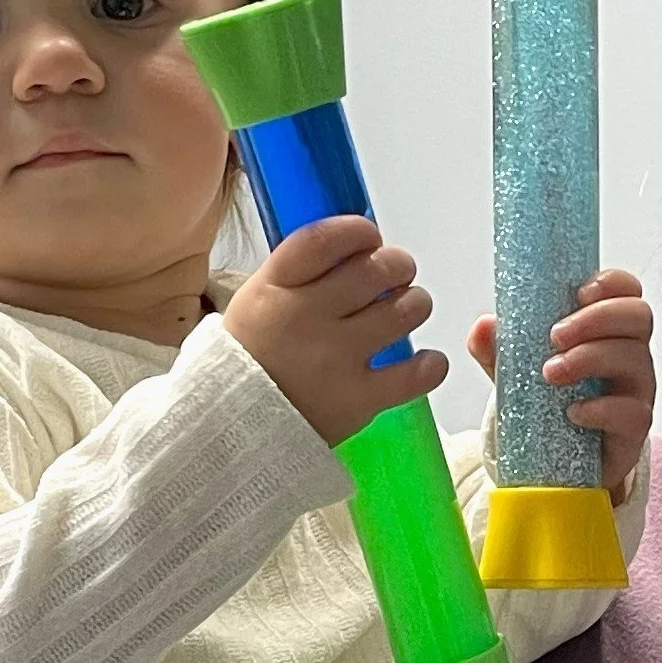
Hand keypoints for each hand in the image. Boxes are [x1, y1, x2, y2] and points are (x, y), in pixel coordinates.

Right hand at [222, 216, 448, 446]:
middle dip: (397, 265)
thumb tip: (354, 250)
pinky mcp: (357, 400)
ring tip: (408, 311)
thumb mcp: (255, 303)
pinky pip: (416, 374)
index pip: (326, 239)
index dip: (359, 232)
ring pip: (403, 311)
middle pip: (374, 269)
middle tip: (397, 276)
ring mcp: (334, 359)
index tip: (369, 237)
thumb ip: (298, 275)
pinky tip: (426, 362)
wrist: (230, 430)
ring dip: (415, 305)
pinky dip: (431, 365)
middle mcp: (307, 317)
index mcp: (275, 287)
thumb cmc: (248, 361)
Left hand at [467, 269, 655, 500]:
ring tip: (550, 373)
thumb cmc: (547, 404)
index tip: (578, 292)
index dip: (611, 283)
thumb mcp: (518, 372)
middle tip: (555, 336)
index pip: (626, 290)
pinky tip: (572, 413)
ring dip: (590, 358)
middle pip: (638, 316)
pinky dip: (600, 409)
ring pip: (636, 359)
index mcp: (607, 330)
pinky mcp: (634, 429)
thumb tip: (483, 326)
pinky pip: (632, 412)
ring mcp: (637, 390)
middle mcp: (630, 353)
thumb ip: (499, 349)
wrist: (557, 463)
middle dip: (596, 318)